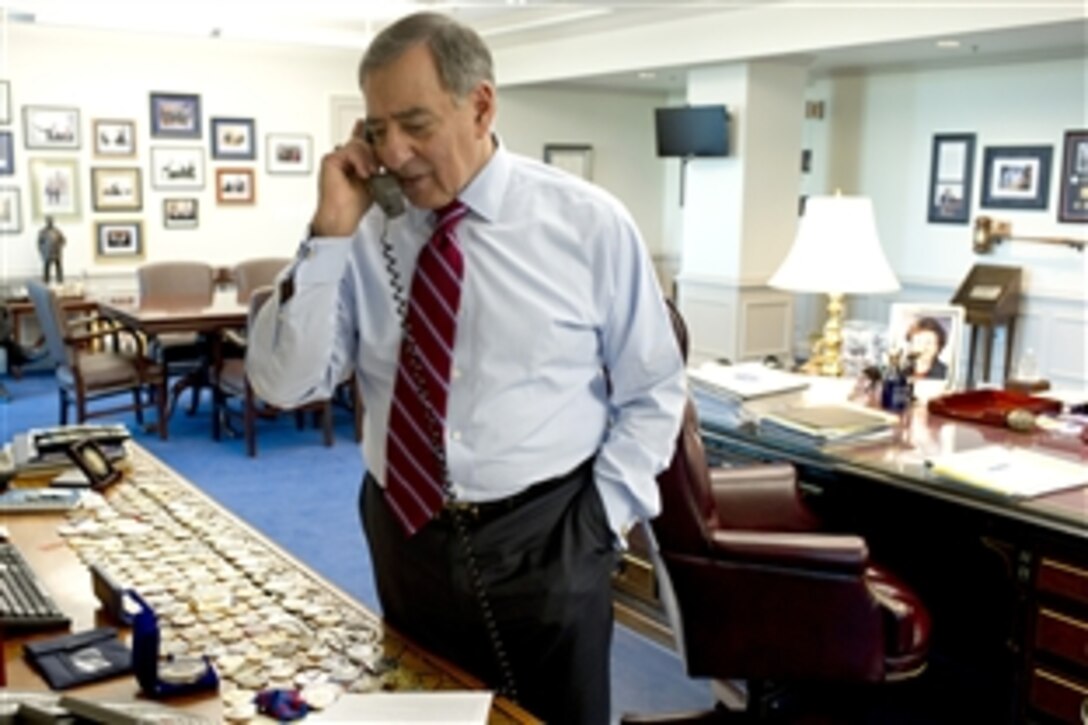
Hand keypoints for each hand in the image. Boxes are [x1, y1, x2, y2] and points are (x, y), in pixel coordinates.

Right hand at [311, 119, 379, 237]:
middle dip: (373, 152)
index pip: (361, 140)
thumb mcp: (375, 179)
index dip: (368, 132)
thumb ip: (378, 164)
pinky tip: (362, 173)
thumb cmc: (356, 204)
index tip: (378, 127)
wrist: (343, 216)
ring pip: (357, 144)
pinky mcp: (330, 160)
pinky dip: (359, 161)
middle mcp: (344, 156)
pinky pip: (349, 150)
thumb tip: (391, 155)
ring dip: (368, 159)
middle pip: (362, 140)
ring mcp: (336, 157)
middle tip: (377, 168)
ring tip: (370, 174)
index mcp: (353, 160)